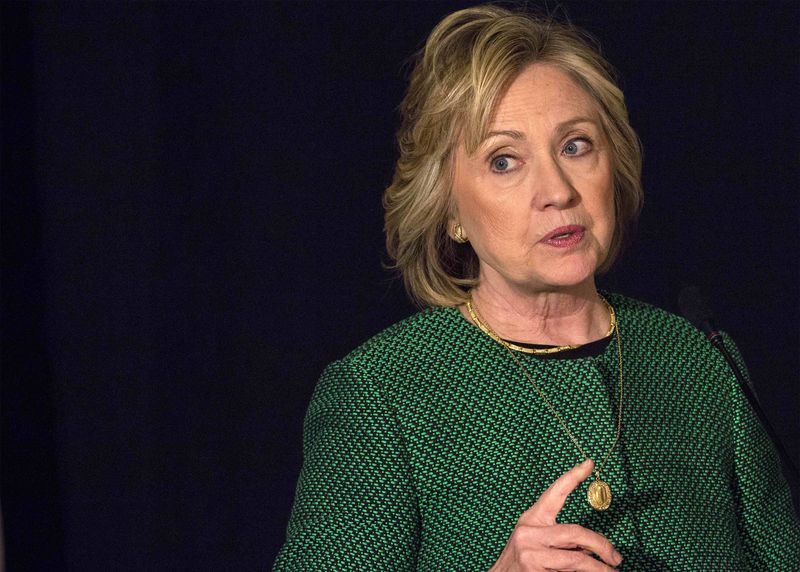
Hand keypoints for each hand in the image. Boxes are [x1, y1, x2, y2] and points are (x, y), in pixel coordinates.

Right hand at [489, 460, 622, 570]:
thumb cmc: (520, 564)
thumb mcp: (533, 543)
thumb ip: (557, 538)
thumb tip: (589, 546)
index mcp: (531, 520)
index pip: (554, 493)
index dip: (572, 477)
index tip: (589, 463)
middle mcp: (529, 533)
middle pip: (575, 532)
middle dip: (601, 545)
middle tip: (616, 557)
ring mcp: (530, 554)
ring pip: (576, 559)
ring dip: (599, 568)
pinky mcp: (533, 571)